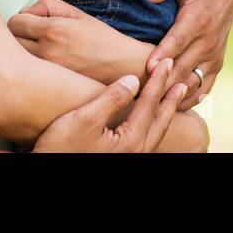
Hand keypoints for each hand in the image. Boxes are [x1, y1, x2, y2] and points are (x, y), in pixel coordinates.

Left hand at [8, 0, 152, 85]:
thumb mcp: (77, 13)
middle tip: (28, 38)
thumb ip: (48, 5)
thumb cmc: (101, 38)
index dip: (19, 21)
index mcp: (53, 30)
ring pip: (16, 60)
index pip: (15, 22)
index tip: (28, 24)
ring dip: (19, 54)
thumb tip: (27, 11)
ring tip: (33, 53)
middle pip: (10, 41)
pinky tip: (39, 70)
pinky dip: (29, 70)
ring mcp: (48, 72)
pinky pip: (28, 76)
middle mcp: (47, 51)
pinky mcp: (51, 87)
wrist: (124, 66)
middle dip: (16, 36)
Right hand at [31, 59, 185, 152]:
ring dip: (167, 112)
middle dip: (171, 98)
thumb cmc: (61, 149)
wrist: (47, 170)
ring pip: (157, 132)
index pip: (149, 103)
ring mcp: (130, 159)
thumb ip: (111, 99)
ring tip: (175, 97)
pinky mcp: (122, 160)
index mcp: (130, 141)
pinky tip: (152, 120)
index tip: (167, 62)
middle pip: (161, 121)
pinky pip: (148, 139)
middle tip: (184, 79)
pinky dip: (156, 124)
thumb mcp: (84, 119)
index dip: (158, 80)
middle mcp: (136, 153)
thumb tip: (133, 79)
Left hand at [144, 0, 232, 110]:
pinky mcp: (217, 60)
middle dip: (163, 82)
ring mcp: (214, 53)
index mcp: (199, 18)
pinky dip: (190, 98)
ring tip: (150, 105)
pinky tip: (172, 107)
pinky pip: (205, 85)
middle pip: (182, 67)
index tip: (147, 70)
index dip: (163, 56)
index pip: (177, 42)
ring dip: (174, 94)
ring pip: (193, 81)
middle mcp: (209, 40)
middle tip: (139, 94)